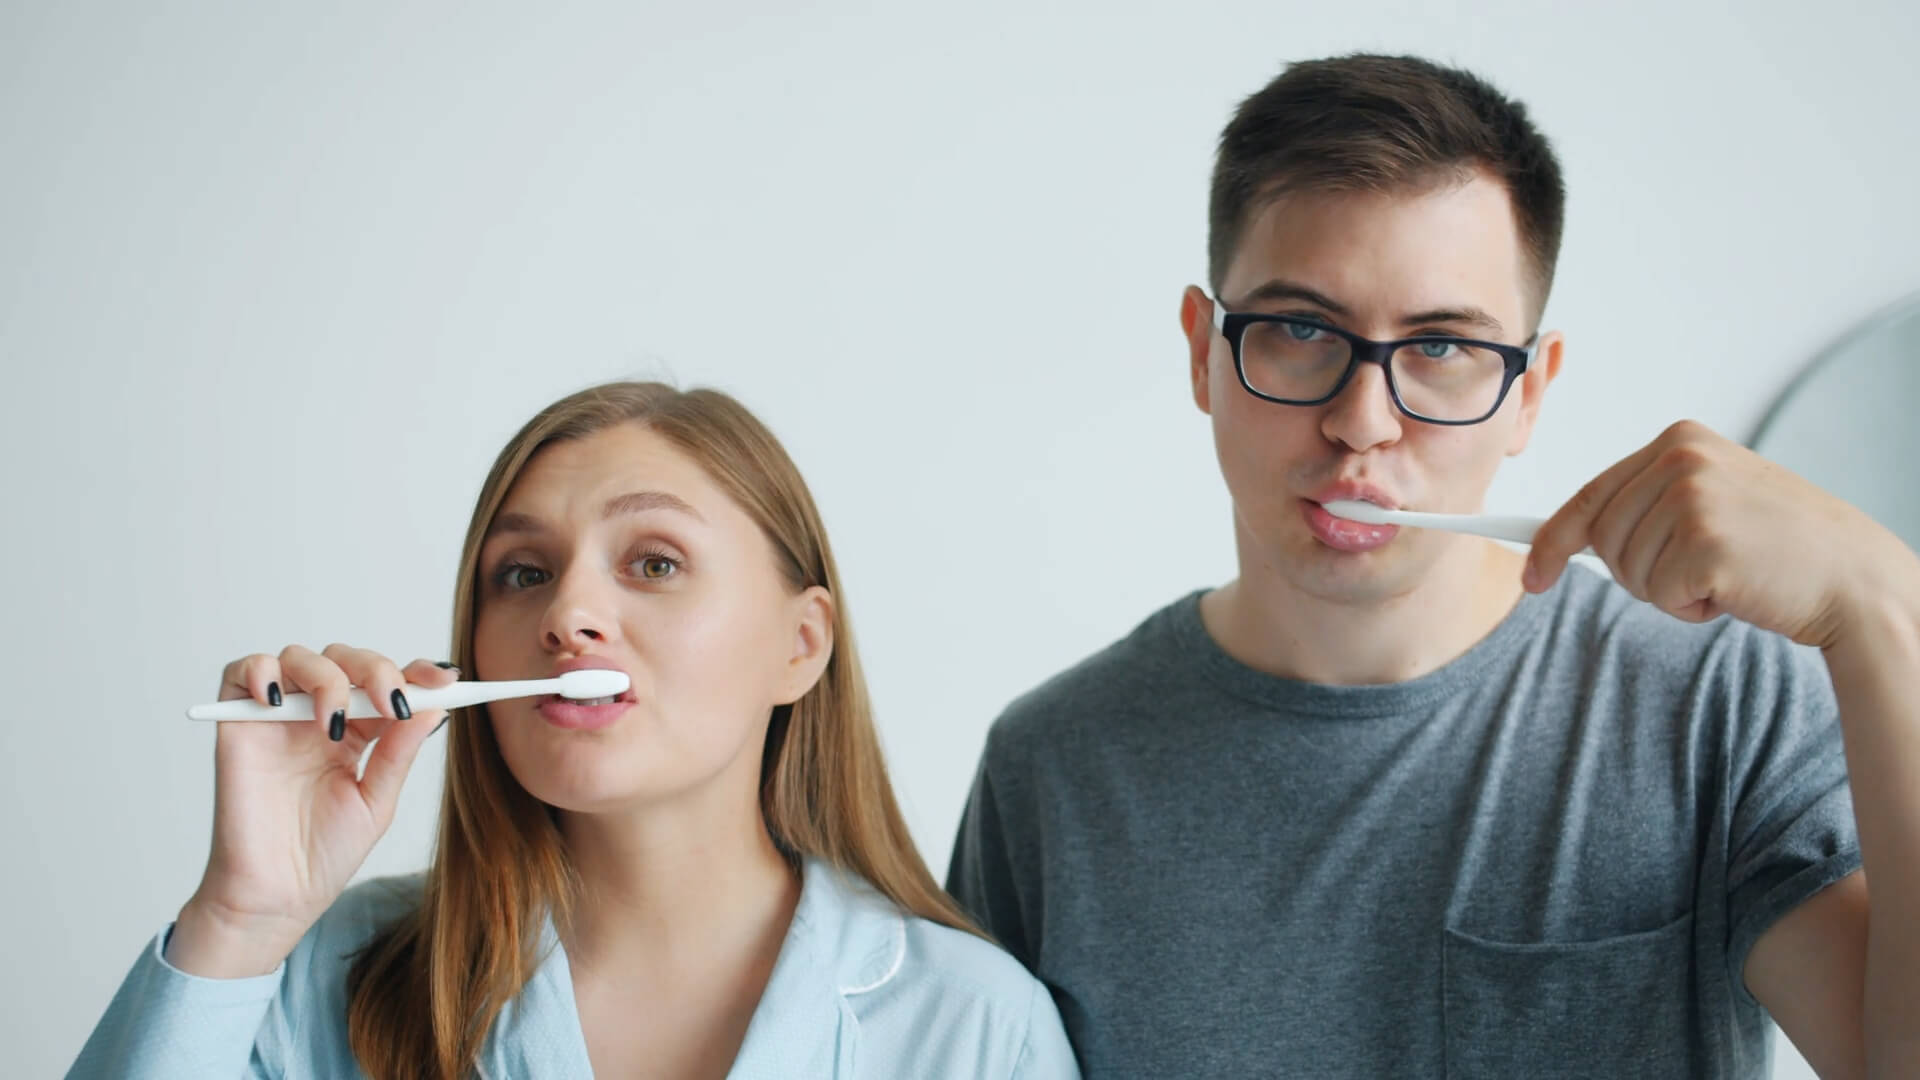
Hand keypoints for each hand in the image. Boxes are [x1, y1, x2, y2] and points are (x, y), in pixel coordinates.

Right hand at [168, 645, 456, 976]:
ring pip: (299, 658)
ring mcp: (278, 717)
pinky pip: (242, 672)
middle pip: (346, 660)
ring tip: (331, 721)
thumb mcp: (377, 800)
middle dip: (376, 671)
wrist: (278, 895)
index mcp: (357, 732)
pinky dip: (260, 671)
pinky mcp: (237, 724)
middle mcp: (317, 716)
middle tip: (392, 703)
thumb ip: (399, 751)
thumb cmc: (324, 854)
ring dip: (326, 677)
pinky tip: (278, 699)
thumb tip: (435, 705)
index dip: (416, 672)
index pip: (386, 683)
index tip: (447, 679)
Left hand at [1525, 420, 1913, 649]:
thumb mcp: (1709, 499)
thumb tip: (1561, 538)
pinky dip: (1690, 608)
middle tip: (1699, 572)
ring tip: (1726, 573)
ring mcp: (1693, 496)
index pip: (1590, 495)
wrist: (1853, 577)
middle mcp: (1681, 458)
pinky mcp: (1705, 542)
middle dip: (1636, 572)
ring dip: (1668, 591)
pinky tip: (1735, 590)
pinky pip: (1659, 594)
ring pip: (1626, 570)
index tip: (1532, 575)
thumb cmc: (1778, 547)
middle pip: (1602, 538)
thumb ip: (1647, 503)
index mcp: (1679, 439)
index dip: (1552, 540)